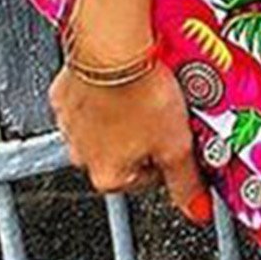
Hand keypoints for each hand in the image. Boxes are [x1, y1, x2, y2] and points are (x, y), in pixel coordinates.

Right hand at [49, 54, 211, 223]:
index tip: (178, 136)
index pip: (148, 180)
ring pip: (104, 126)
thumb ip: (186, 182)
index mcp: (109, 176)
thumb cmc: (141, 94)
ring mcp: (69, 124)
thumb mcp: (177, 144)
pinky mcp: (63, 93)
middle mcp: (82, 155)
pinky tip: (123, 75)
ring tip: (145, 88)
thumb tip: (197, 212)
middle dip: (144, 134)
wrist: (112, 48)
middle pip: (124, 153)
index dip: (169, 156)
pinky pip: (88, 98)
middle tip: (164, 109)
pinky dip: (103, 89)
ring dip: (124, 112)